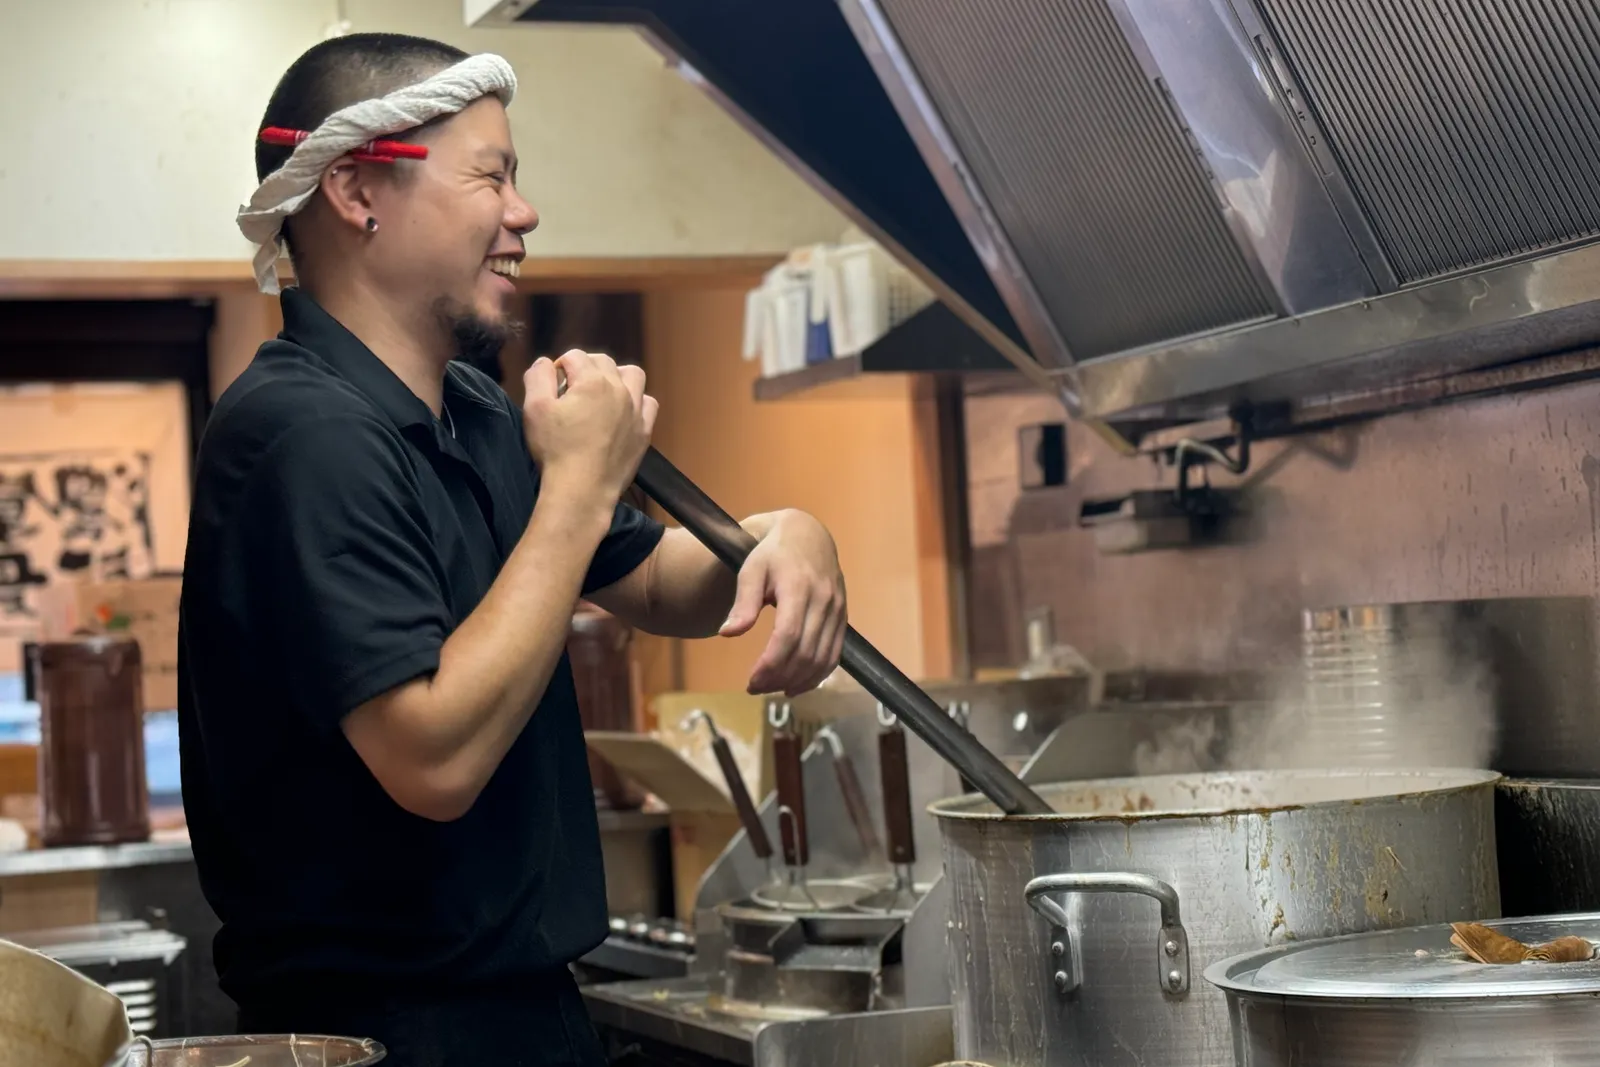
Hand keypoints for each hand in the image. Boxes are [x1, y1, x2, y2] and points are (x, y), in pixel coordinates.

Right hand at [523, 351, 656, 502]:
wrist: (582, 490)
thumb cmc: (555, 449)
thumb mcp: (535, 409)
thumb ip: (538, 377)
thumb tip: (546, 363)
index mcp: (592, 380)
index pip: (575, 356)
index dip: (560, 367)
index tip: (553, 387)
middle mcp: (619, 389)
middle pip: (603, 362)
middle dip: (585, 368)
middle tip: (571, 391)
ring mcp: (636, 410)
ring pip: (632, 376)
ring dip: (616, 377)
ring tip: (600, 393)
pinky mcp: (644, 431)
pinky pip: (648, 403)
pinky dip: (637, 401)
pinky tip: (623, 412)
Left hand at [719, 511, 845, 695]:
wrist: (808, 536)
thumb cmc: (773, 554)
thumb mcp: (751, 570)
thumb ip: (743, 602)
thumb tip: (728, 633)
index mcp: (798, 586)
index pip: (788, 636)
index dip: (771, 664)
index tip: (751, 680)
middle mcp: (823, 600)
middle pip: (805, 652)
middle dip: (779, 677)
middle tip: (755, 687)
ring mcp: (837, 610)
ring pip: (822, 659)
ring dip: (798, 681)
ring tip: (772, 688)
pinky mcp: (843, 618)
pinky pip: (834, 655)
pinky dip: (817, 676)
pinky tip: (796, 684)